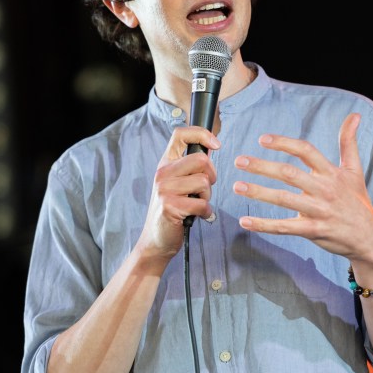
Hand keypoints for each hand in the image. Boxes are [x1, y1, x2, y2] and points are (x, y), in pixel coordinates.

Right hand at [138, 126, 220, 257]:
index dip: (201, 133)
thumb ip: (190, 166)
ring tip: (196, 204)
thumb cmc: (173, 209)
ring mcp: (164, 189)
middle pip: (201, 160)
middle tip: (203, 189)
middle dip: (211, 176)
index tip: (216, 145)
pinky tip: (197, 216)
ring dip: (207, 196)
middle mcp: (162, 173)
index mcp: (165, 163)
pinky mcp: (170, 206)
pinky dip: (205, 212)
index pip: (180, 134)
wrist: (156, 239)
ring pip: (203, 182)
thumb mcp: (176, 182)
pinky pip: (202, 203)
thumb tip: (212, 147)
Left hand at [233, 113, 372, 259]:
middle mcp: (324, 190)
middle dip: (262, 166)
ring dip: (259, 192)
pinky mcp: (313, 231)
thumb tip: (354, 115)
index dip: (284, 143)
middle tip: (239, 160)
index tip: (262, 139)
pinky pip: (285, 227)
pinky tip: (245, 221)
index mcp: (331, 173)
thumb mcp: (354, 170)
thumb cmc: (357, 200)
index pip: (306, 151)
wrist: (368, 237)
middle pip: (289, 174)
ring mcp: (318, 211)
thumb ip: (349, 142)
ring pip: (284, 200)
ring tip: (237, 186)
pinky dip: (264, 225)